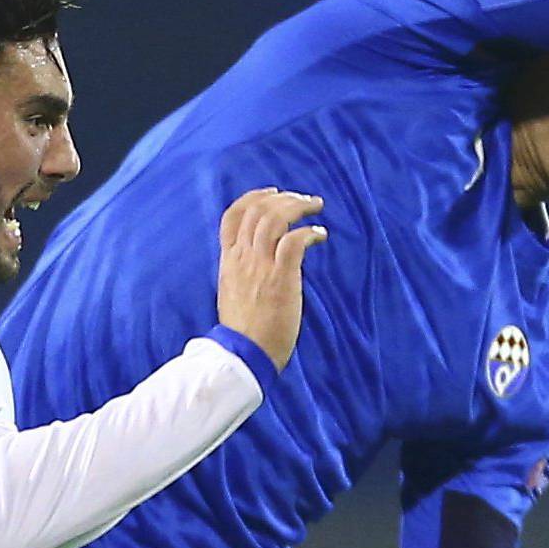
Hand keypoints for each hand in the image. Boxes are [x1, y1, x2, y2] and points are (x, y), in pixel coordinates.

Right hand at [215, 188, 326, 369]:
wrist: (246, 354)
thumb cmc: (244, 331)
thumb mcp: (233, 293)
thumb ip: (243, 272)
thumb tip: (260, 264)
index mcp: (228, 261)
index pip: (233, 216)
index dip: (253, 197)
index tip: (272, 193)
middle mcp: (241, 258)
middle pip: (258, 210)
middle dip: (283, 198)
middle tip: (303, 199)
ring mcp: (259, 266)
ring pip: (275, 218)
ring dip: (298, 206)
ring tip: (315, 207)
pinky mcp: (280, 277)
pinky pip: (295, 241)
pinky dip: (309, 231)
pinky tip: (320, 234)